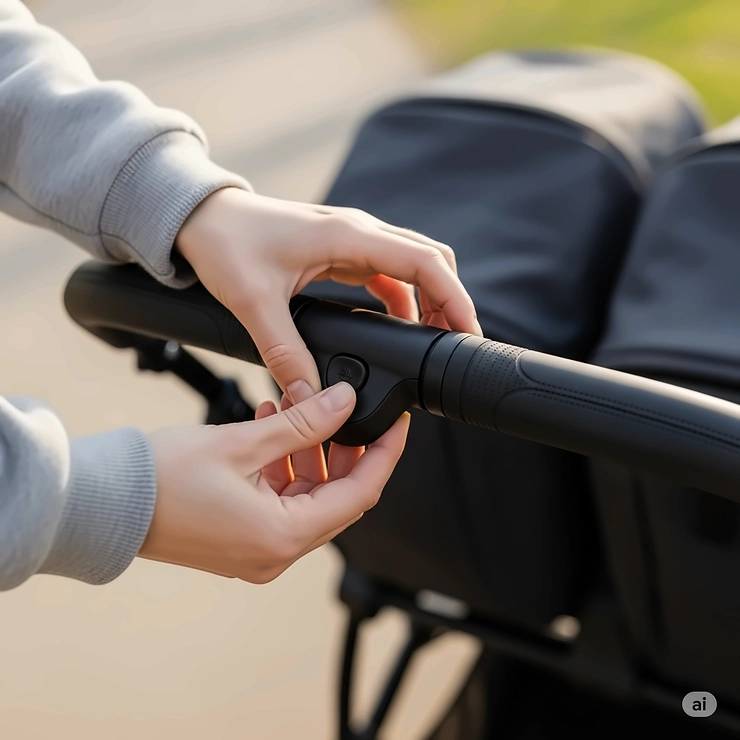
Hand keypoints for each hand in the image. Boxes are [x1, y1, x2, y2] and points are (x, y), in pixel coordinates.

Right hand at [138, 381, 409, 583]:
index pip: (360, 495)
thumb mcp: (243, 442)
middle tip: (342, 410)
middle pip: (336, 498)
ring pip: (308, 498)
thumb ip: (301, 424)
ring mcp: (258, 550)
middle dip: (344, 451)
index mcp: (282, 537)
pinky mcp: (242, 539)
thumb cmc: (159, 479)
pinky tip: (273, 430)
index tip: (396, 424)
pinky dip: (285, 468)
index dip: (383, 455)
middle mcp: (275, 553)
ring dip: (310, 455)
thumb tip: (344, 403)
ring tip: (295, 411)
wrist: (104, 502)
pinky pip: (281, 502)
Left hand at [175, 188, 481, 394]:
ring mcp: (352, 240)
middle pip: (430, 260)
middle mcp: (358, 233)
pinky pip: (386, 273)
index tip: (467, 333)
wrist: (202, 216)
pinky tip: (396, 327)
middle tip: (454, 343)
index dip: (455, 297)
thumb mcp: (255, 301)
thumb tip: (311, 397)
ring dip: (428, 300)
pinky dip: (402, 299)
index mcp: (348, 237)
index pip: (425, 262)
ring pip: (411, 266)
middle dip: (450, 299)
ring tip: (429, 341)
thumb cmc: (226, 243)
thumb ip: (286, 353)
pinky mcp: (341, 251)